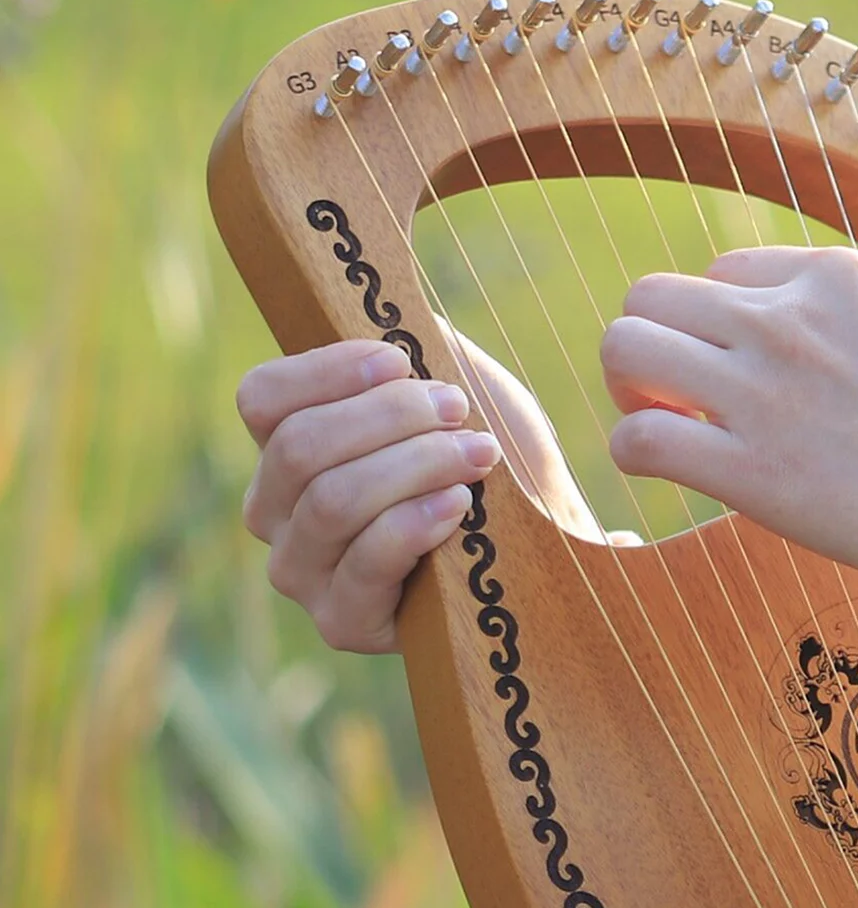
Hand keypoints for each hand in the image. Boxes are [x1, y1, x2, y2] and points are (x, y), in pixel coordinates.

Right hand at [238, 336, 603, 653]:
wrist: (543, 542)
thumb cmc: (485, 457)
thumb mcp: (449, 386)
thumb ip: (412, 341)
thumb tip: (388, 283)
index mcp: (286, 448)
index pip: (263, 399)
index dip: (328, 371)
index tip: (403, 358)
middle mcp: (276, 512)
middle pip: (299, 447)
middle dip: (389, 419)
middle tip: (457, 408)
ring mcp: (304, 573)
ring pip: (331, 501)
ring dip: (413, 467)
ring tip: (476, 454)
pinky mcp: (344, 624)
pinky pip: (363, 565)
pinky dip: (414, 525)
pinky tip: (459, 505)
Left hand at [602, 246, 857, 588]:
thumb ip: (851, 328)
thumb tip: (811, 352)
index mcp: (837, 278)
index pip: (724, 273)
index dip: (718, 325)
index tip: (739, 371)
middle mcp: (789, 319)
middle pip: (653, 296)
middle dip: (654, 343)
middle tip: (673, 394)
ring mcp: (764, 391)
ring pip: (625, 348)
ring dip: (629, 388)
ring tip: (660, 423)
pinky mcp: (750, 472)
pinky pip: (638, 441)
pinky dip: (633, 454)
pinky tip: (665, 471)